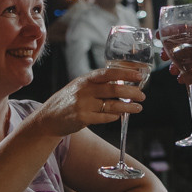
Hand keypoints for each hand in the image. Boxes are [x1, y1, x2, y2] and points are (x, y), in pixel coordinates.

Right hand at [30, 68, 144, 137]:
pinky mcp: (82, 118)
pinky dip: (114, 116)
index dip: (125, 73)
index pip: (108, 73)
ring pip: (112, 105)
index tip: (138, 76)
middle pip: (114, 89)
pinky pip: (104, 118)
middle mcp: (84, 90)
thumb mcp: (80, 87)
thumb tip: (123, 85)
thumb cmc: (69, 101)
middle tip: (142, 96)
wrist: (49, 118)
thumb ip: (98, 85)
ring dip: (128, 107)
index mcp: (86, 79)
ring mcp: (83, 104)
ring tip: (138, 107)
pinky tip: (119, 116)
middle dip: (131, 92)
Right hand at [164, 24, 191, 87]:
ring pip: (179, 60)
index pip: (185, 30)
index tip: (161, 34)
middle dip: (168, 50)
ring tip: (173, 71)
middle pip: (178, 45)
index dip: (172, 31)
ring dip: (173, 65)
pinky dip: (182, 76)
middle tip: (164, 55)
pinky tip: (181, 79)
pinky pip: (186, 73)